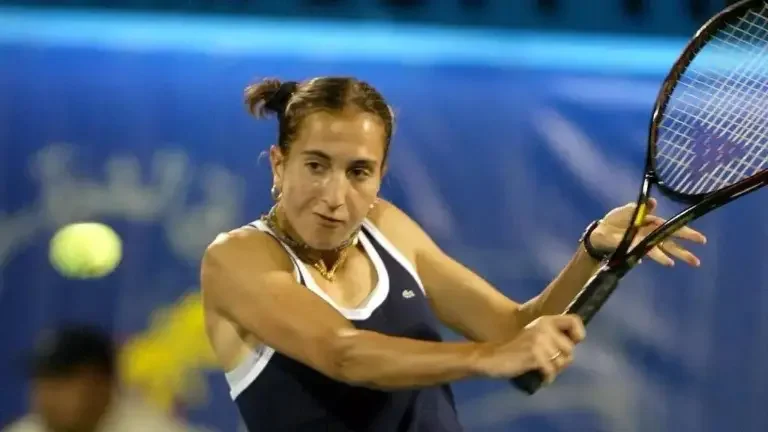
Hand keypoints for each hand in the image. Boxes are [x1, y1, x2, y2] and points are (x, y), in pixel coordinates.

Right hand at [476, 315, 584, 383]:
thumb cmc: (515, 348)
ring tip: (541, 369)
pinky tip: (538, 376)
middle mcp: (544, 328)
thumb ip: (553, 337)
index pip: (574, 321)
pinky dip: (546, 378)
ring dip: (554, 370)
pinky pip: (551, 371)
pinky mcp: (535, 355)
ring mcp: (539, 342)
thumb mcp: (535, 335)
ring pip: (561, 362)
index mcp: (545, 321)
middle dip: (562, 360)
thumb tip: (573, 346)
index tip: (572, 343)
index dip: (578, 334)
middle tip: (548, 364)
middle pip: (569, 349)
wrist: (492, 357)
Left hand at [590, 198, 706, 266]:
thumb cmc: (615, 221)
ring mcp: (642, 243)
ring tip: (678, 263)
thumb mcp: (627, 210)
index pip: (672, 228)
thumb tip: (653, 202)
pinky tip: (665, 262)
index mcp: (652, 224)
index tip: (701, 239)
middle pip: (670, 244)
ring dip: (669, 257)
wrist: (600, 231)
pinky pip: (644, 253)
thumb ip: (641, 208)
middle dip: (684, 251)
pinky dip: (653, 256)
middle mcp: (650, 236)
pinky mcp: (633, 248)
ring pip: (660, 250)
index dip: (686, 233)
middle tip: (697, 261)